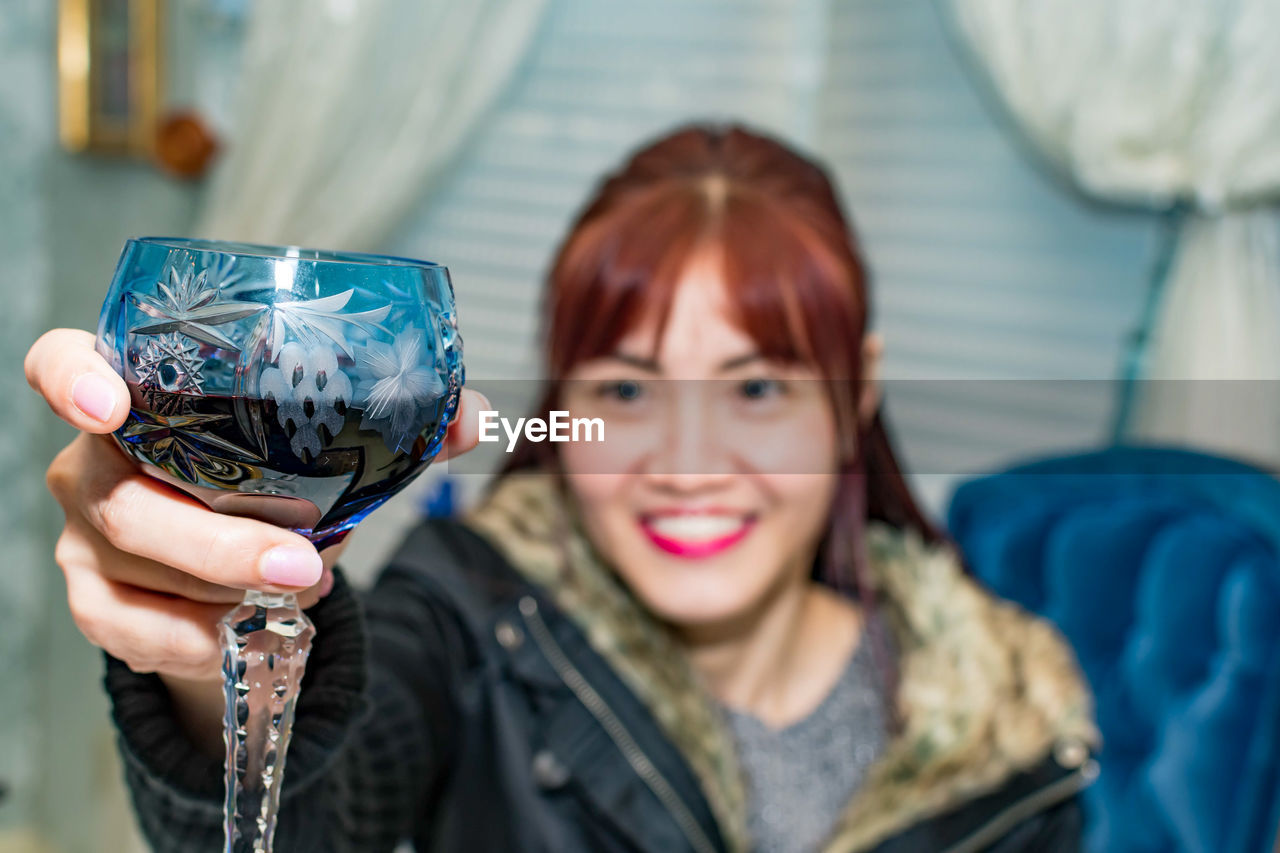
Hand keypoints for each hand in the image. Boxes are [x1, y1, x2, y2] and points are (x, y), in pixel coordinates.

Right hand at [26, 328, 487, 681]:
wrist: (242, 555)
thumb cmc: (273, 475)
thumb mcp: (328, 443)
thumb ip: (398, 422)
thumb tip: (468, 416)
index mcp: (138, 395)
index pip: (60, 364)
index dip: (70, 379)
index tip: (109, 402)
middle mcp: (93, 460)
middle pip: (123, 500)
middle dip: (215, 541)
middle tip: (304, 561)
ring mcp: (84, 533)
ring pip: (133, 569)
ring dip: (224, 591)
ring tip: (306, 589)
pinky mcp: (94, 596)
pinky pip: (129, 630)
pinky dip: (194, 640)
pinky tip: (246, 637)